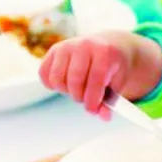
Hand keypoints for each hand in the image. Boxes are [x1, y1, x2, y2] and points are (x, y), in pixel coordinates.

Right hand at [39, 31, 161, 119]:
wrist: (106, 46)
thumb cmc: (111, 68)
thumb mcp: (118, 83)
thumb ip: (111, 102)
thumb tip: (104, 116)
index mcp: (104, 51)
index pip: (96, 78)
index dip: (93, 99)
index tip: (93, 109)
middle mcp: (83, 45)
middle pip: (74, 80)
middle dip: (79, 96)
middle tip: (85, 97)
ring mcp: (66, 46)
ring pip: (56, 78)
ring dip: (65, 90)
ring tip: (76, 88)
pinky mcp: (53, 50)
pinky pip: (44, 74)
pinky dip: (52, 84)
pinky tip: (65, 82)